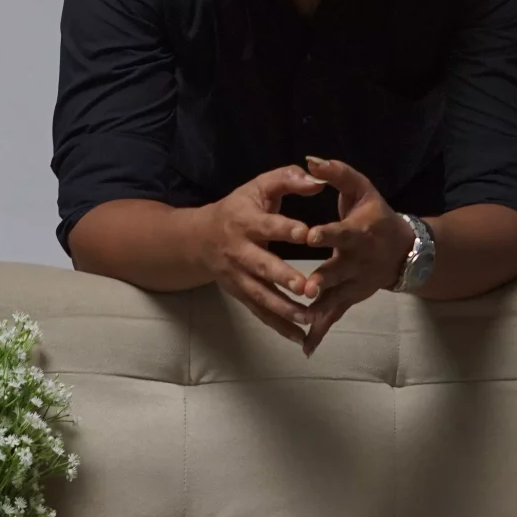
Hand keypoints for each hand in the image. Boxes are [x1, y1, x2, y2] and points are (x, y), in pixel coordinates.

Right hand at [195, 165, 326, 344]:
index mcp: (245, 221)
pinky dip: (278, 326)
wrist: (199, 239)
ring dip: (283, 308)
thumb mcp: (258, 187)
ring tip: (308, 319)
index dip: (286, 229)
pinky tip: (299, 336)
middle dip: (283, 277)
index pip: (268, 225)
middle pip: (261, 266)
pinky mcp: (240, 293)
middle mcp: (239, 250)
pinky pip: (259, 312)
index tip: (307, 234)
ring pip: (260, 295)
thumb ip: (288, 180)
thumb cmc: (239, 208)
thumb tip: (318, 181)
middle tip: (306, 287)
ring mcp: (237, 276)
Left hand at [297, 157, 415, 354]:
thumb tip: (311, 160)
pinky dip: (320, 332)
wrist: (403, 249)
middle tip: (306, 286)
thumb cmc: (375, 213)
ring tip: (301, 320)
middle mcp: (359, 261)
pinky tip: (305, 347)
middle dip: (323, 278)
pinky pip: (334, 316)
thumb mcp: (361, 188)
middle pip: (339, 271)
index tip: (309, 235)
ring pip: (335, 298)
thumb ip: (337, 173)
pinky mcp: (350, 298)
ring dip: (319, 310)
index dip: (327, 233)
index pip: (342, 232)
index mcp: (360, 233)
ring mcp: (356, 283)